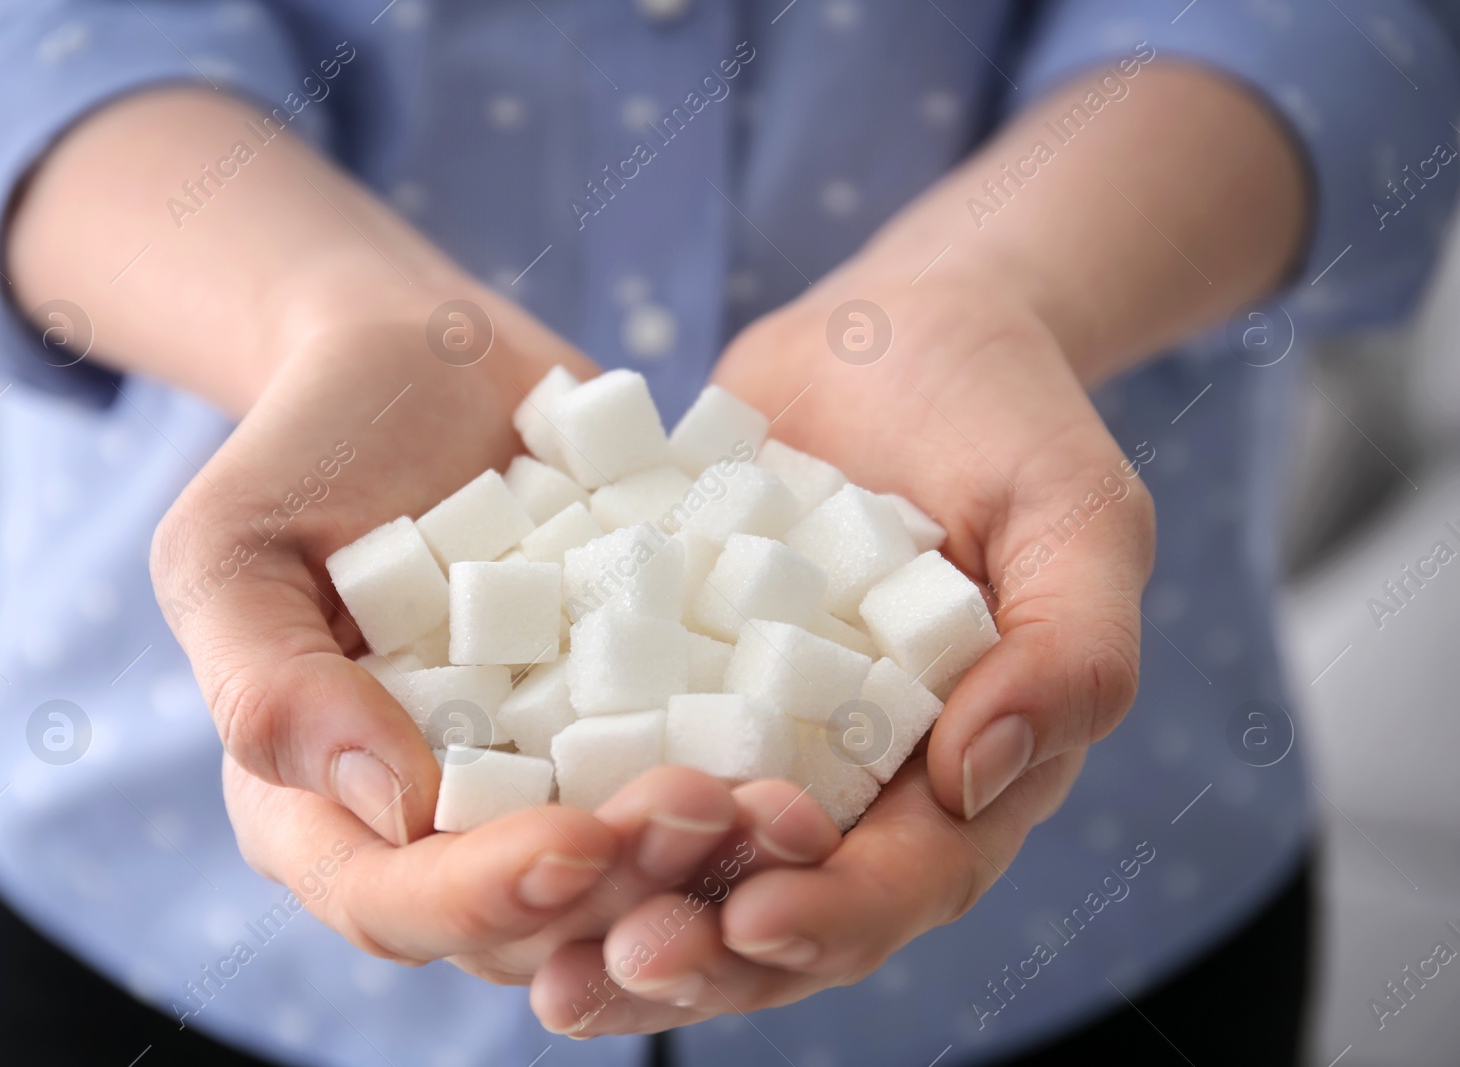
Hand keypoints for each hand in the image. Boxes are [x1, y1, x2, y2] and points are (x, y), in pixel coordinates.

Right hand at [148, 285, 840, 982]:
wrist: (426, 362)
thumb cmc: (307, 449)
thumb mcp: (231, 545)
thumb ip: (265, 683)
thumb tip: (383, 808)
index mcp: (325, 809)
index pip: (395, 905)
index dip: (483, 899)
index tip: (576, 840)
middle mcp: (445, 824)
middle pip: (534, 918)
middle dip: (626, 889)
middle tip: (709, 808)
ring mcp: (549, 779)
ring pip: (633, 875)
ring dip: (711, 860)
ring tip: (781, 804)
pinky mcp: (633, 724)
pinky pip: (696, 777)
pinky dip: (755, 783)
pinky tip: (815, 757)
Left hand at [528, 277, 1153, 1033]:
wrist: (893, 338)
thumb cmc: (1007, 419)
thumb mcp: (1077, 515)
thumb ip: (1071, 651)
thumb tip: (981, 779)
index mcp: (964, 772)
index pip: (908, 877)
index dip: (836, 913)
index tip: (753, 918)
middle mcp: (855, 782)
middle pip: (785, 905)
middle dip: (708, 953)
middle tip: (619, 964)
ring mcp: (758, 740)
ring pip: (692, 866)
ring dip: (624, 921)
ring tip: (547, 967)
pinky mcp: (675, 686)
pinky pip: (618, 766)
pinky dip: (568, 817)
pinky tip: (492, 841)